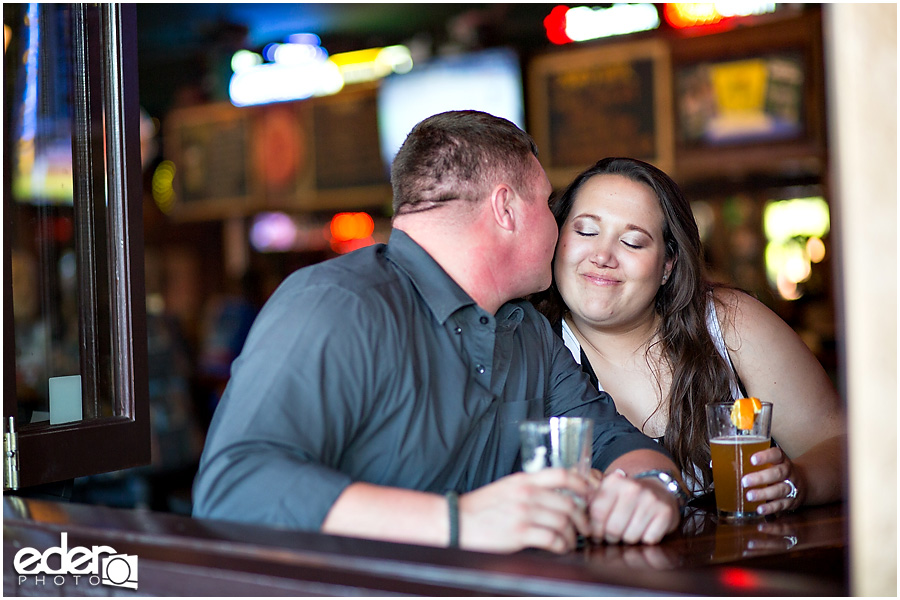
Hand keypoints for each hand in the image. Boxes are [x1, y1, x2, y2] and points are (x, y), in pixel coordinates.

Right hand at [458, 468, 589, 553]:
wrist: (458, 521)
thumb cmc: (482, 507)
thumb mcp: (507, 487)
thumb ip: (529, 487)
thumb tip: (555, 494)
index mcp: (524, 480)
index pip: (562, 475)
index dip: (582, 484)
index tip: (590, 495)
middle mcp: (526, 493)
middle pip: (568, 503)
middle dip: (583, 518)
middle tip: (585, 527)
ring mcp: (523, 513)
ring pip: (563, 523)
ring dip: (572, 535)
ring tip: (570, 541)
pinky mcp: (519, 533)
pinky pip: (552, 539)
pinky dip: (561, 545)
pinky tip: (559, 548)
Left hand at [587, 470, 679, 544]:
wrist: (660, 492)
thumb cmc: (627, 498)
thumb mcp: (608, 493)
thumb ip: (589, 502)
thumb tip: (575, 517)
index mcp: (613, 482)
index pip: (597, 514)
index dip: (594, 529)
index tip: (596, 533)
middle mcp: (632, 488)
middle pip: (613, 529)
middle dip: (611, 537)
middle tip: (614, 533)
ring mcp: (650, 499)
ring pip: (630, 537)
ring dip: (628, 538)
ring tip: (630, 527)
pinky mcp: (664, 512)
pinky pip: (648, 539)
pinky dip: (646, 538)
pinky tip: (645, 527)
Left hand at [741, 446, 803, 514]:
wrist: (803, 483)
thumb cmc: (776, 469)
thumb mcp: (769, 462)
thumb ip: (749, 462)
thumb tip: (718, 464)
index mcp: (781, 460)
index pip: (776, 454)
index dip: (765, 456)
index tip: (752, 459)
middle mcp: (788, 472)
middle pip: (778, 473)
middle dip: (761, 478)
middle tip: (744, 481)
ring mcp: (791, 487)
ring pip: (780, 490)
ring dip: (764, 494)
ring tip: (749, 496)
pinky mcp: (791, 501)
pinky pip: (781, 505)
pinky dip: (770, 508)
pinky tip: (760, 509)